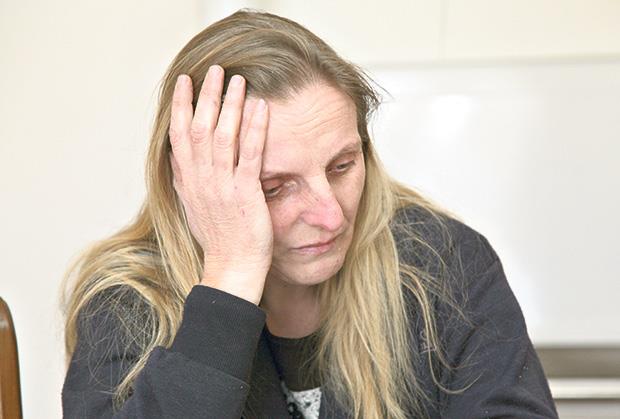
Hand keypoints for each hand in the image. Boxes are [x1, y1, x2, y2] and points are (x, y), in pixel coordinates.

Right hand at [168, 65, 272, 304]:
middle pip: (200, 128)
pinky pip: (250, 156)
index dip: (180, 106)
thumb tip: (176, 159)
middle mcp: (201, 180)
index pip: (178, 135)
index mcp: (187, 181)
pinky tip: (261, 109)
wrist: (232, 267)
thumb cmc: (217, 239)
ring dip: (230, 105)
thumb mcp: (191, 207)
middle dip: (207, 96)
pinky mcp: (245, 194)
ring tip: (238, 80)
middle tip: (215, 69)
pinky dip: (255, 130)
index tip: (184, 82)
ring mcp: (222, 186)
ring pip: (223, 136)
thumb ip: (183, 181)